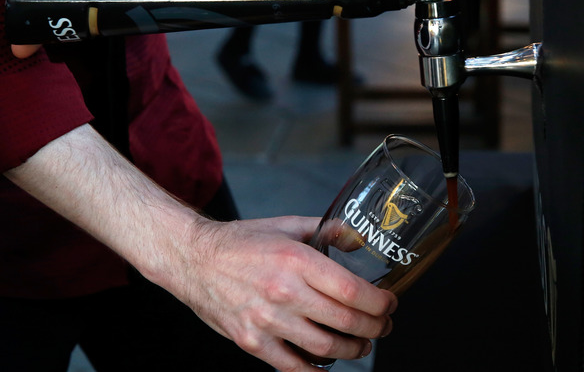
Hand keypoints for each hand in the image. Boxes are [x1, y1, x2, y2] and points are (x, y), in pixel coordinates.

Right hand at [5, 125, 395, 370]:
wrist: (193, 259)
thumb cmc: (241, 242)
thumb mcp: (286, 225)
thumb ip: (327, 230)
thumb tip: (359, 238)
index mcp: (295, 259)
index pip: (352, 291)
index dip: (381, 303)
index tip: (390, 303)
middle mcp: (283, 292)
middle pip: (346, 322)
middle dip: (375, 327)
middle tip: (383, 325)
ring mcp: (266, 321)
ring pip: (325, 349)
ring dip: (353, 350)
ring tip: (361, 343)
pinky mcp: (251, 342)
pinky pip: (293, 367)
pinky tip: (327, 366)